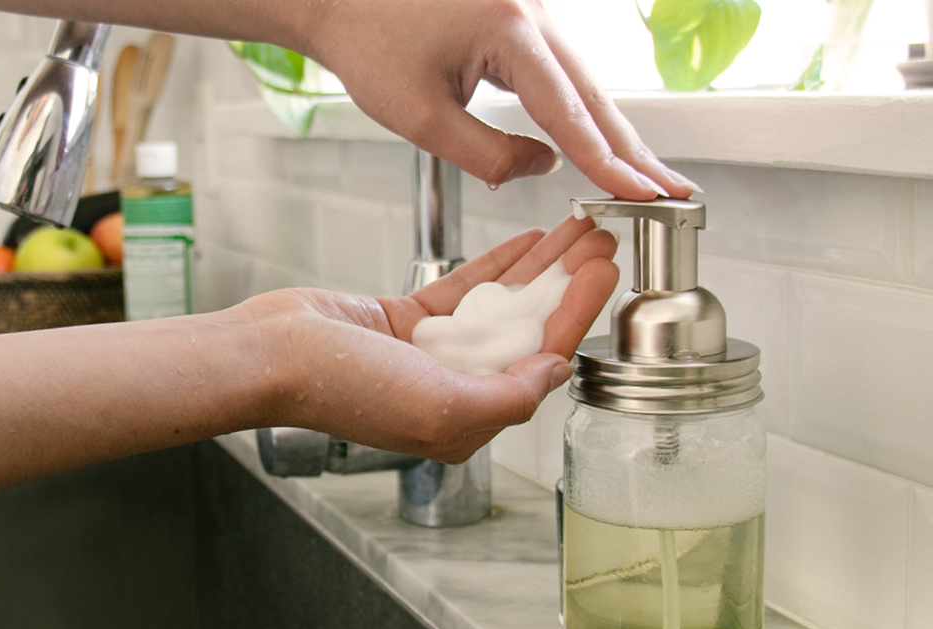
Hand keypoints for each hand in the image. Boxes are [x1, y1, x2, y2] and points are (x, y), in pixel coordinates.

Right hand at [243, 216, 617, 462]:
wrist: (272, 354)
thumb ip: (509, 396)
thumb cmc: (342, 389)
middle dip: (568, 285)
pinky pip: (463, 290)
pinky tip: (526, 242)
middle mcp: (453, 389)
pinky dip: (495, 265)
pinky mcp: (407, 322)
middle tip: (602, 242)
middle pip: (528, 330)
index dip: (577, 315)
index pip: (540, 363)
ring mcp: (430, 353)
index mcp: (465, 421)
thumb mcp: (441, 408)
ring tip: (575, 233)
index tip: (605, 272)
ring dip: (539, 268)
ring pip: (500, 305)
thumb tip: (555, 370)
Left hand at [303, 0, 698, 199]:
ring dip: (615, 133)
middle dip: (634, 151)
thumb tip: (544, 168)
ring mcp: (532, 11)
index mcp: (511, 31)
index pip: (571, 112)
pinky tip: (602, 142)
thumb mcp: (420, 117)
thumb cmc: (369, 44)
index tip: (643, 196)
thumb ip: (487, 153)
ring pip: (586, 82)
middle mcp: (533, 12)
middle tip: (673, 194)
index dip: (609, 163)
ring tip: (647, 178)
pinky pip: (565, 71)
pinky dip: (586, 111)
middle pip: (597, 94)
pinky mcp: (522, 18)